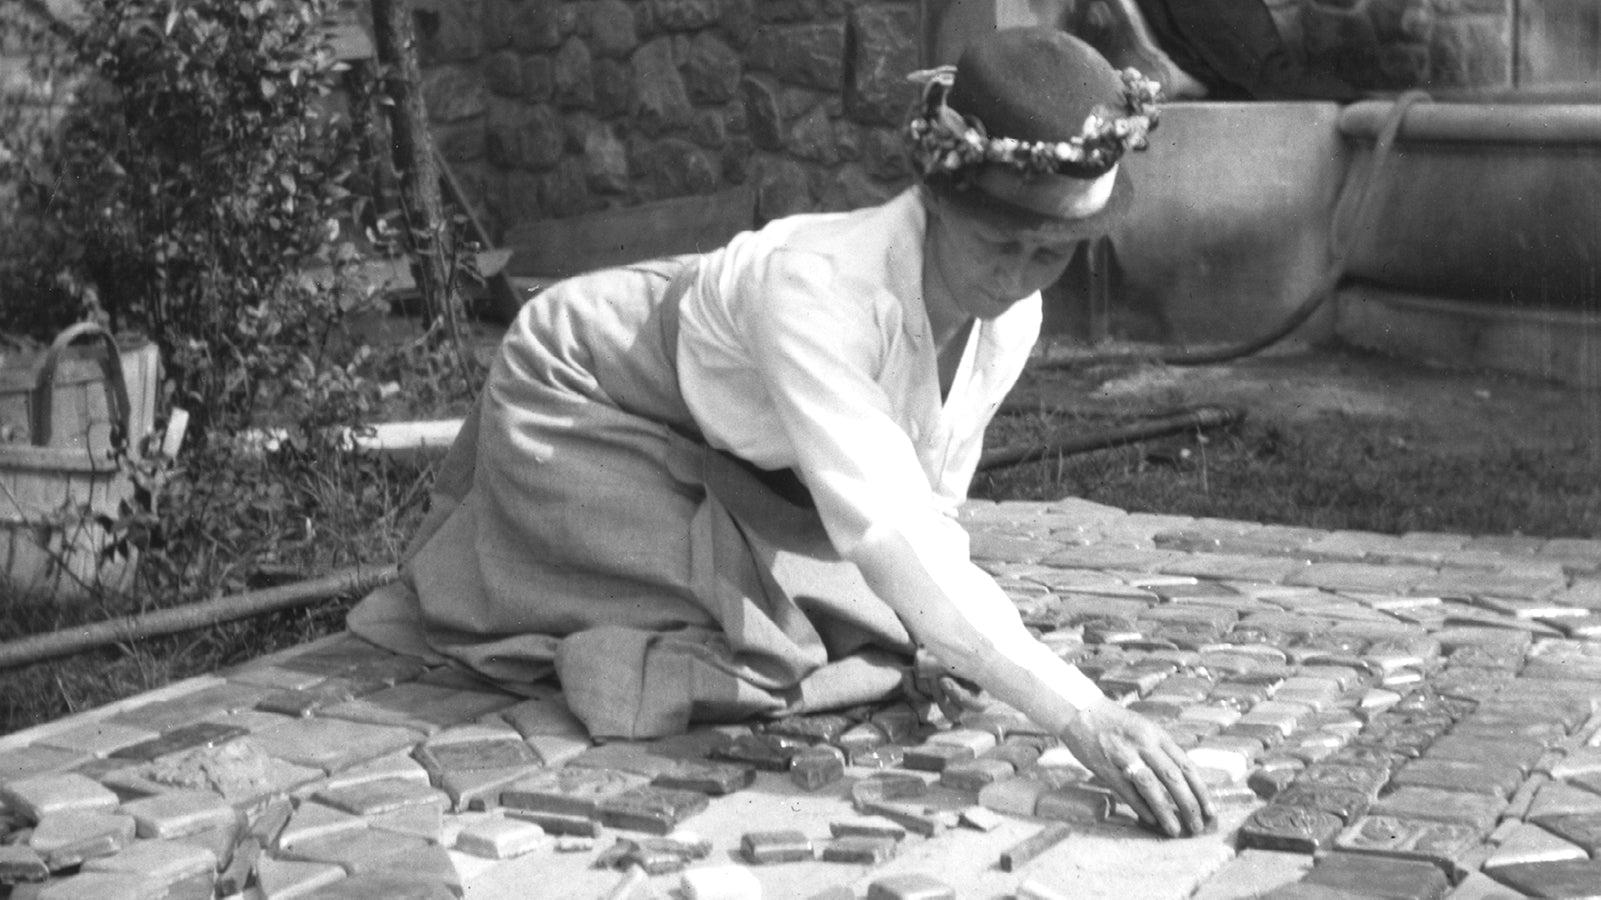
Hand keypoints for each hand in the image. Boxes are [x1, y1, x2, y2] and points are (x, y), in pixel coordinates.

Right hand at [1060, 698, 1215, 837]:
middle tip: (1197, 827)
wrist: (1082, 712)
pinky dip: (1140, 806)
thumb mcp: (1145, 729)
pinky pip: (1126, 790)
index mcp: (1157, 734)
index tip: (1210, 810)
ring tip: (1175, 830)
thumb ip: (1162, 750)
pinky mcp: (1106, 767)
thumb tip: (1182, 779)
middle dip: (1189, 805)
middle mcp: (1144, 743)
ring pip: (1151, 786)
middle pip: (1173, 777)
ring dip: (1165, 811)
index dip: (1201, 790)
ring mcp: (1124, 755)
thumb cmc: (1116, 723)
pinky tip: (1151, 820)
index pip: (1186, 765)